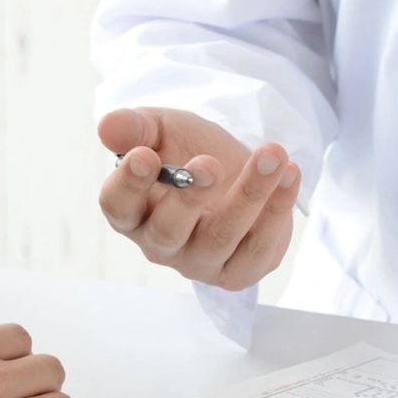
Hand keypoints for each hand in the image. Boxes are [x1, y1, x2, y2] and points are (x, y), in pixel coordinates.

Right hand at [97, 107, 300, 290]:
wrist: (234, 167)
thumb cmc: (186, 150)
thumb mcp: (161, 129)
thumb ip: (136, 127)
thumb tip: (108, 126)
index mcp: (132, 211)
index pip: (118, 207)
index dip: (128, 184)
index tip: (145, 155)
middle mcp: (161, 244)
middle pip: (168, 231)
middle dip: (190, 197)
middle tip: (209, 163)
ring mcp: (201, 263)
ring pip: (221, 238)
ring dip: (249, 194)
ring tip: (271, 155)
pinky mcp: (240, 271)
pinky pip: (259, 248)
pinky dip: (278, 208)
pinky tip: (289, 172)